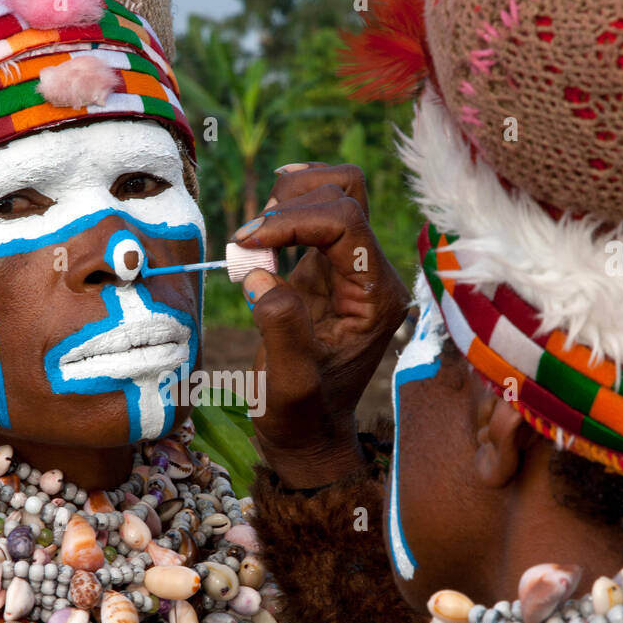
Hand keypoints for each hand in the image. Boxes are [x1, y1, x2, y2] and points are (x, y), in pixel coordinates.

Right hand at [234, 163, 408, 488]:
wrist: (307, 432)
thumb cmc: (300, 413)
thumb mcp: (289, 382)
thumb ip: (280, 327)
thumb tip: (259, 273)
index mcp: (376, 296)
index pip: (345, 222)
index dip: (293, 221)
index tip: (247, 244)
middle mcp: (372, 273)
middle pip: (345, 192)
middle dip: (289, 208)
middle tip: (246, 247)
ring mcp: (352, 266)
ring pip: (335, 190)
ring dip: (288, 200)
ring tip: (254, 238)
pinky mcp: (327, 266)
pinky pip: (316, 210)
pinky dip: (286, 207)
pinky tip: (265, 224)